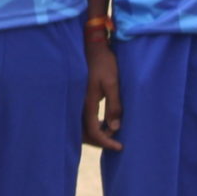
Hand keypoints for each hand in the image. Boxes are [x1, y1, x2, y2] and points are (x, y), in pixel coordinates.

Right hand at [82, 32, 122, 149]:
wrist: (92, 48)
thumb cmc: (104, 63)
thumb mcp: (113, 83)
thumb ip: (114, 105)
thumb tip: (115, 127)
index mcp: (87, 102)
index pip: (94, 131)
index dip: (106, 141)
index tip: (119, 147)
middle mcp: (78, 105)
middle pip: (84, 134)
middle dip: (100, 140)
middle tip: (116, 141)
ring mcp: (77, 102)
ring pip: (82, 127)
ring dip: (96, 134)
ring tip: (111, 132)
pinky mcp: (78, 99)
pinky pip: (83, 119)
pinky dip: (93, 126)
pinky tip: (104, 123)